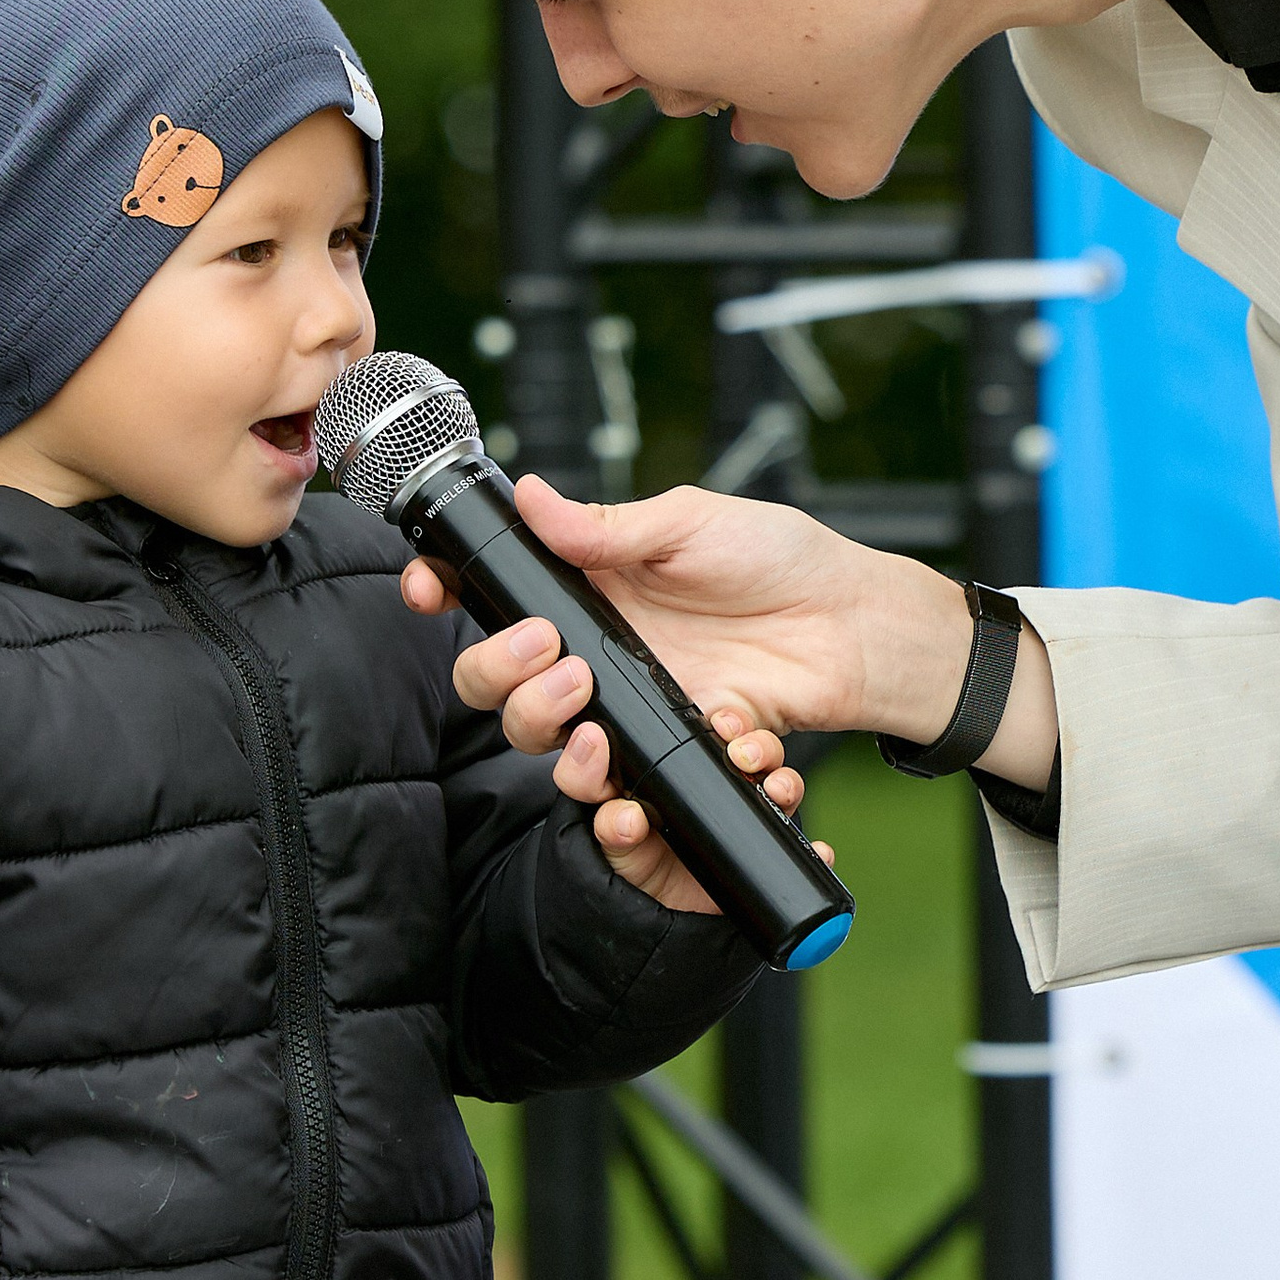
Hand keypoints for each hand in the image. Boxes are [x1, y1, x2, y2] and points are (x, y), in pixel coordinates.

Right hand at [414, 476, 1056, 798]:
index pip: (491, 597)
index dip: (443, 593)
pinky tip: (713, 734)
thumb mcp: (690, 526)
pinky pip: (631, 784)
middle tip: (551, 656)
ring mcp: (628, 709)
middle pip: (497, 686)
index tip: (426, 589)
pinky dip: (653, 774)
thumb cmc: (780, 561)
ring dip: (553, 737)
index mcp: (586, 589)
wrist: (853, 627)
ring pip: (548, 747)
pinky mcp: (670, 756)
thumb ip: (608, 527)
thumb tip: (530, 495)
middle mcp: (593, 653)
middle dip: (499, 677)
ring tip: (593, 718)